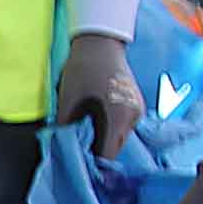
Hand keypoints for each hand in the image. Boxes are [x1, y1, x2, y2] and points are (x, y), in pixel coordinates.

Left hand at [57, 28, 144, 154]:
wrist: (100, 42)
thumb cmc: (82, 69)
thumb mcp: (67, 101)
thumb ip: (67, 129)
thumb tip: (64, 150)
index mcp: (117, 118)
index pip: (107, 155)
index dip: (91, 161)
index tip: (78, 161)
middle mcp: (133, 118)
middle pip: (115, 149)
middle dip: (98, 151)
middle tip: (80, 147)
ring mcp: (138, 112)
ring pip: (120, 139)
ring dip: (105, 139)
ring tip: (88, 131)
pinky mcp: (138, 106)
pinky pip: (124, 127)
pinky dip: (111, 129)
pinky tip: (98, 121)